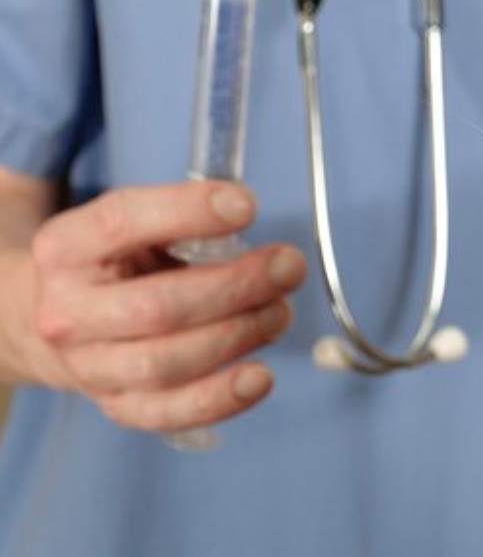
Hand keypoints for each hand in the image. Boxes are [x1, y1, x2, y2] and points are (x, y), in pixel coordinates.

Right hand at [28, 181, 305, 432]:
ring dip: (237, 337)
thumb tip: (243, 212)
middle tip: (289, 267)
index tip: (247, 206)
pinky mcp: (114, 405)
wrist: (56, 318)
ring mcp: (86, 367)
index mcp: (65, 247)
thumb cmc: (116, 262)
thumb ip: (179, 216)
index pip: (121, 222)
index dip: (188, 211)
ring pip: (164, 363)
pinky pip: (166, 413)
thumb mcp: (131, 224)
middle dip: (236, 286)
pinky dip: (218, 399)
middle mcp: (66, 312)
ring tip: (280, 312)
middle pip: (156, 306)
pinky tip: (260, 378)